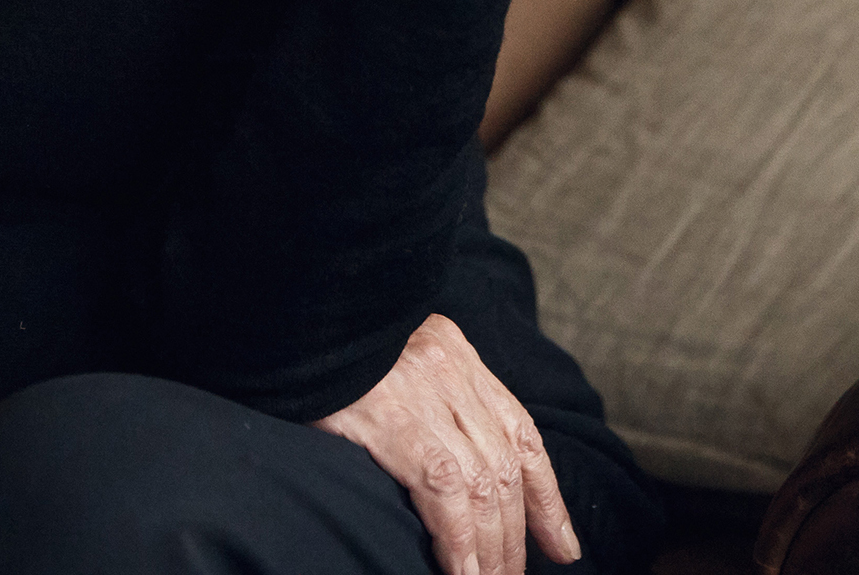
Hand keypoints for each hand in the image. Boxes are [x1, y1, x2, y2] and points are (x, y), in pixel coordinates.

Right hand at [311, 313, 582, 574]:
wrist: (296, 309)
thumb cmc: (328, 347)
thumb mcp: (389, 356)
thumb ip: (426, 397)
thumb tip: (447, 466)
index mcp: (455, 353)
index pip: (520, 431)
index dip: (547, 497)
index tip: (562, 545)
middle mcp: (451, 369)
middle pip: (506, 466)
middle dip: (518, 535)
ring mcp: (425, 392)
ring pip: (483, 484)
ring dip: (493, 547)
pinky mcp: (393, 419)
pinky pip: (444, 489)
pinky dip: (459, 539)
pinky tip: (462, 571)